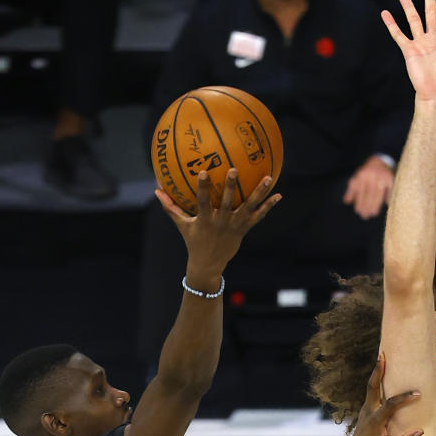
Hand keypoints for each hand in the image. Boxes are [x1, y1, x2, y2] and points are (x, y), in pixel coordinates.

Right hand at [154, 169, 280, 274]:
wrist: (208, 265)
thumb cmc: (193, 241)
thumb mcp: (182, 225)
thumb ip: (171, 207)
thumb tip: (156, 190)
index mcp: (205, 221)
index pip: (202, 202)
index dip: (202, 188)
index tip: (203, 172)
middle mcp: (221, 222)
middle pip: (226, 203)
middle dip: (230, 187)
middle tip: (234, 169)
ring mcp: (234, 226)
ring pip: (248, 208)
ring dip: (259, 194)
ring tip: (268, 179)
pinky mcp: (244, 230)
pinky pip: (258, 217)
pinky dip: (268, 207)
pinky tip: (279, 195)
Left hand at [335, 353, 422, 435]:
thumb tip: (421, 431)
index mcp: (375, 419)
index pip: (391, 404)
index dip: (404, 397)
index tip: (417, 393)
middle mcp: (369, 410)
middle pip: (372, 386)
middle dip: (378, 370)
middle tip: (382, 355)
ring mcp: (366, 408)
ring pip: (371, 386)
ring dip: (377, 372)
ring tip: (382, 358)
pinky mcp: (366, 408)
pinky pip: (372, 391)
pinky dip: (376, 380)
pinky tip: (382, 374)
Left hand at [343, 156, 394, 218]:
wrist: (378, 160)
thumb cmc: (365, 174)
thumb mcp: (356, 179)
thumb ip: (351, 190)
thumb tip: (346, 202)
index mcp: (361, 176)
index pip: (360, 192)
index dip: (359, 202)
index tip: (358, 211)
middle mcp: (371, 176)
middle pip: (369, 194)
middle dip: (367, 206)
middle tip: (366, 216)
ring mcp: (381, 177)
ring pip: (378, 194)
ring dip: (376, 205)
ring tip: (373, 213)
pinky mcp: (389, 178)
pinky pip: (389, 189)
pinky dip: (388, 197)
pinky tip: (386, 204)